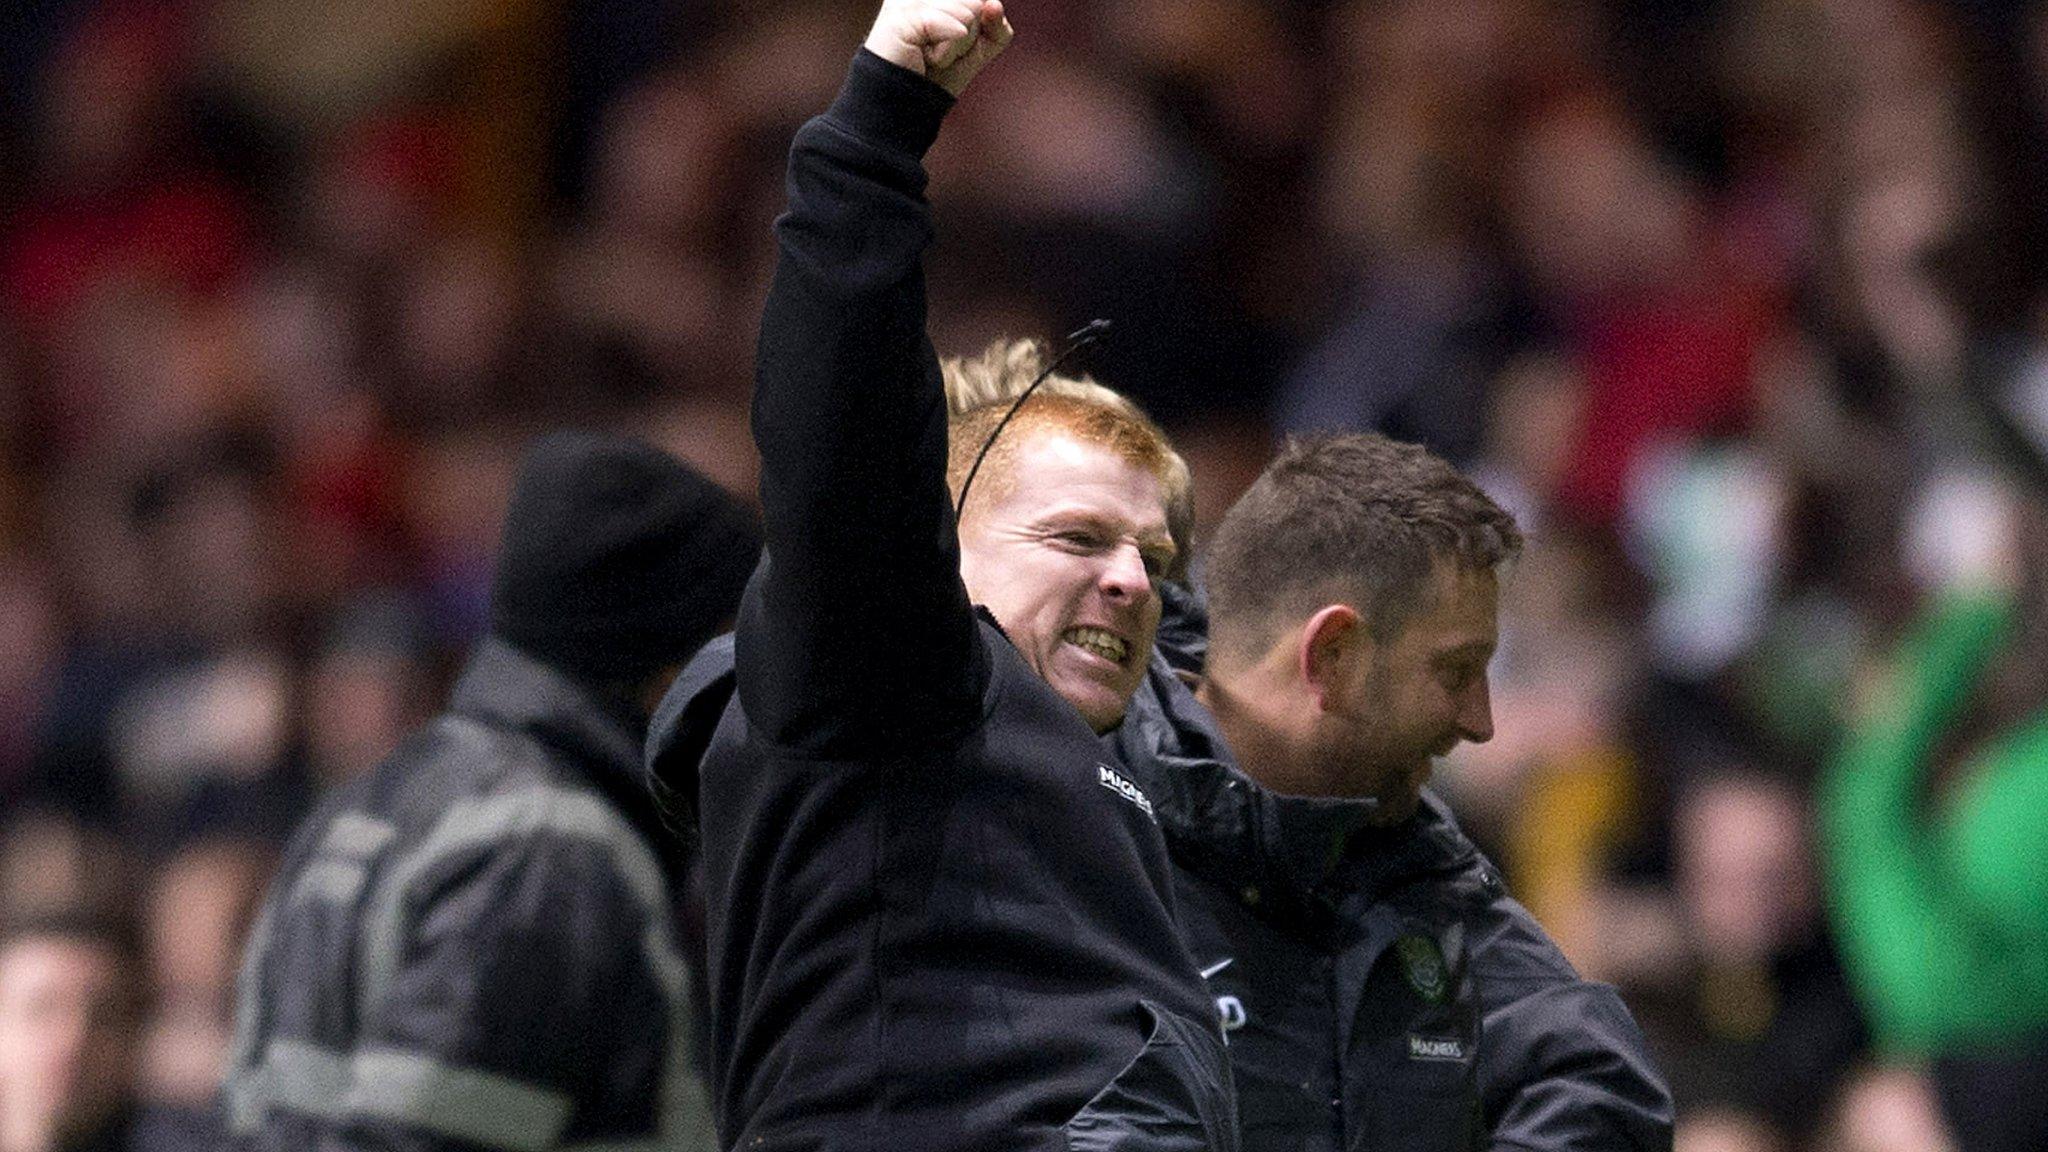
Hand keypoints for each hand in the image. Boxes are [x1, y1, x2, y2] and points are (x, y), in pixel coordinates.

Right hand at [863, 0, 1013, 96]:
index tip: (950, 43)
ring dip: (956, 49)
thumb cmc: (936, 76)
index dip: (978, 28)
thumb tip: (993, 4)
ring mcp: (909, 0)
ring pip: (969, 15)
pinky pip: (954, 28)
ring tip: (929, 56)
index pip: (982, 2)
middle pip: (978, 5)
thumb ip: (996, 27)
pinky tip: (925, 58)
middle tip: (938, 53)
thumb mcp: (978, 51)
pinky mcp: (902, 16)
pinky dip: (946, 53)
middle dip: (968, 39)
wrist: (904, 107)